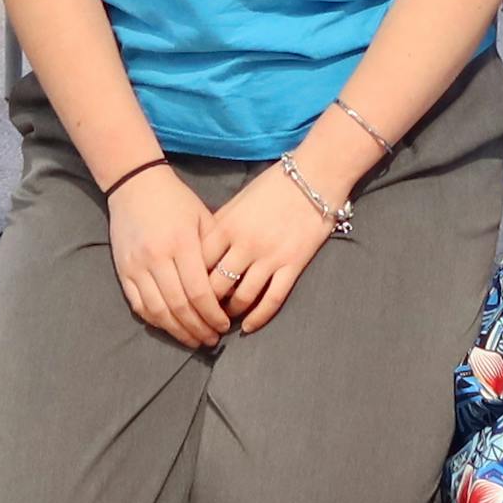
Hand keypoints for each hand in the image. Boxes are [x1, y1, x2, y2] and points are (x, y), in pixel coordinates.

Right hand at [105, 165, 230, 347]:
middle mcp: (156, 258)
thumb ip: (215, 250)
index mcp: (181, 244)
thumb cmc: (176, 201)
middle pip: (179, 306)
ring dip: (178, 331)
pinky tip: (171, 327)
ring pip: (158, 311)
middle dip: (198, 328)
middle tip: (212, 339)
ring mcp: (136, 266)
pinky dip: (156, 321)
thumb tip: (231, 285)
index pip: (199, 291)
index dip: (213, 314)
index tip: (225, 325)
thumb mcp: (203, 217)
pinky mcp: (123, 272)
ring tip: (195, 340)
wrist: (135, 185)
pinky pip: (139, 305)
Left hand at [196, 162, 340, 334]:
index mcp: (226, 226)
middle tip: (204, 313)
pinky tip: (250, 327)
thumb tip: (200, 251)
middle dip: (207, 305)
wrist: (314, 176)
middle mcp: (244, 244)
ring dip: (231, 313)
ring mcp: (269, 256)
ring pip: (242, 297)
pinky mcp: (292, 264)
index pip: (197, 264)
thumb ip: (219, 225)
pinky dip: (258, 318)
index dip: (189, 283)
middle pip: (215, 286)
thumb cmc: (273, 185)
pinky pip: (272, 299)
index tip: (187, 293)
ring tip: (227, 319)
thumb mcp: (238, 201)